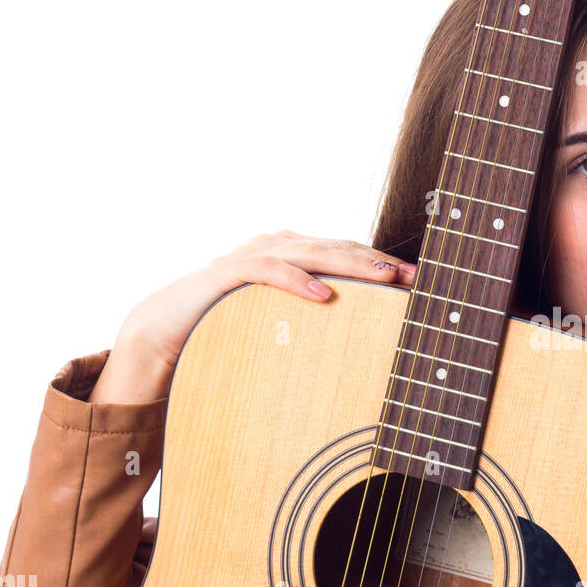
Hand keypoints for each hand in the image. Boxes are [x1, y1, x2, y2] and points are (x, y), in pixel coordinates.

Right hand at [90, 231, 415, 404]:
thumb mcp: (283, 322)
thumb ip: (318, 318)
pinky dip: (295, 280)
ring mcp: (252, 254)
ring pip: (310, 252)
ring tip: (384, 278)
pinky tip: (322, 293)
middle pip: (338, 248)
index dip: (384, 264)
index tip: (423, 281)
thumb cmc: (230, 326)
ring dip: (351, 265)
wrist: (164, 328)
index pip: (349, 253)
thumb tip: (370, 340)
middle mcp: (278, 246)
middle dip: (379, 261)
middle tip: (414, 276)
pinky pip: (265, 271)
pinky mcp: (226, 272)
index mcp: (294, 254)